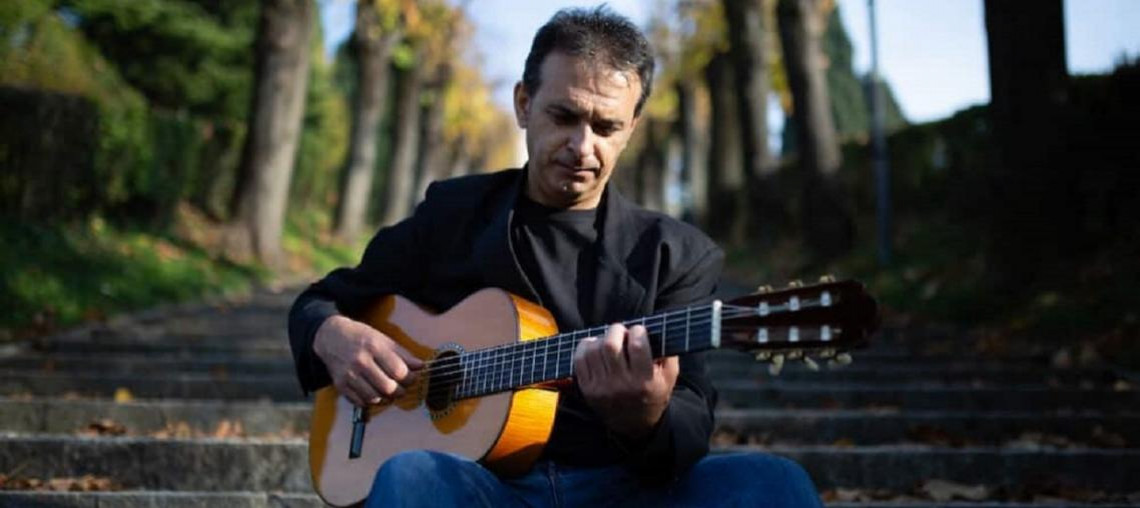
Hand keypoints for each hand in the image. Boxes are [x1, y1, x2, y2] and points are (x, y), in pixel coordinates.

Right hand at [313, 315, 423, 405]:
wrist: (331, 337)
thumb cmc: (361, 337)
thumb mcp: (383, 339)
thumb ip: (402, 354)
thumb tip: (420, 366)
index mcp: (374, 347)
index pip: (399, 371)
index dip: (410, 378)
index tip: (412, 378)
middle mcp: (360, 362)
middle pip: (388, 387)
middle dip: (400, 391)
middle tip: (402, 388)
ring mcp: (349, 375)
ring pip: (375, 398)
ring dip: (386, 398)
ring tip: (389, 391)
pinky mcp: (340, 385)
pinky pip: (361, 402)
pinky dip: (371, 401)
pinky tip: (374, 392)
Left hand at [574, 323, 678, 438]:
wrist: (634, 424)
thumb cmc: (653, 393)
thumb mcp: (670, 377)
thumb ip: (669, 354)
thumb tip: (660, 329)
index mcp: (644, 381)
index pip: (637, 346)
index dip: (637, 331)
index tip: (639, 331)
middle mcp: (621, 385)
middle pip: (611, 345)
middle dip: (616, 330)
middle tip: (622, 332)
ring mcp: (602, 388)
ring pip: (593, 350)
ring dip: (601, 338)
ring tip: (609, 341)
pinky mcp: (587, 389)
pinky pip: (579, 360)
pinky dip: (585, 347)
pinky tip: (595, 347)